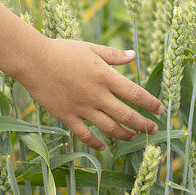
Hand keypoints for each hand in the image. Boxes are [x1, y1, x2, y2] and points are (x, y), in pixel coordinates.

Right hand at [16, 38, 165, 149]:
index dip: (151, 104)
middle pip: (127, 115)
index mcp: (105, 76)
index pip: (136, 94)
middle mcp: (97, 95)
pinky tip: (104, 146)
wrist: (34, 61)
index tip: (160, 110)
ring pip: (110, 128)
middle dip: (143, 124)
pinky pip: (85, 135)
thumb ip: (114, 55)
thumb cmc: (63, 51)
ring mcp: (82, 108)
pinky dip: (97, 143)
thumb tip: (134, 56)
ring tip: (133, 137)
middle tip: (153, 129)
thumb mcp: (91, 48)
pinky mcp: (68, 116)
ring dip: (125, 134)